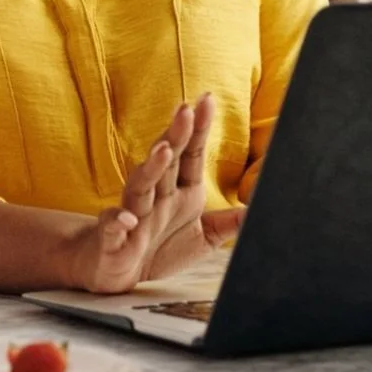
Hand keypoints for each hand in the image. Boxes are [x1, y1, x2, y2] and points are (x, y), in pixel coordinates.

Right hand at [70, 94, 245, 293]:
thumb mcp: (202, 238)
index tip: (206, 99)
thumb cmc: (158, 249)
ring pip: (139, 186)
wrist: (116, 272)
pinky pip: (113, 227)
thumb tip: (258, 210)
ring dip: (150, 168)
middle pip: (165, 161)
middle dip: (175, 135)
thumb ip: (227, 223)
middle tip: (185, 110)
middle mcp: (155, 197)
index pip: (190, 154)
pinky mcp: (113, 239)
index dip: (198, 129)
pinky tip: (127, 219)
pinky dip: (117, 222)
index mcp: (178, 192)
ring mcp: (132, 215)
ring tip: (163, 151)